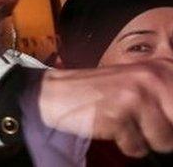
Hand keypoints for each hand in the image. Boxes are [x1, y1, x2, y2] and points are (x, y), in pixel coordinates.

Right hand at [38, 58, 172, 156]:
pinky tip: (111, 127)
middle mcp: (153, 79)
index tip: (157, 117)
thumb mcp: (139, 86)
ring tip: (124, 123)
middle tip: (138, 121)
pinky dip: (125, 144)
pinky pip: (138, 148)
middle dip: (162, 132)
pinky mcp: (118, 117)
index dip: (170, 120)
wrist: (55, 94)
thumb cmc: (99, 93)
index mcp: (163, 68)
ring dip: (143, 139)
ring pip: (163, 141)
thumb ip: (166, 97)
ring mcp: (135, 97)